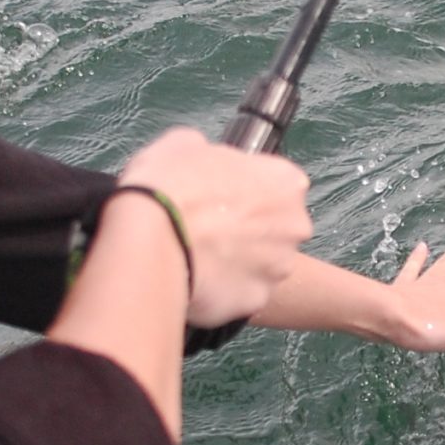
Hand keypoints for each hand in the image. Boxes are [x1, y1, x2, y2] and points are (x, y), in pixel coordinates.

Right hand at [116, 128, 312, 327]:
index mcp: (286, 182)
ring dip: (237, 262)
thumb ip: (208, 153)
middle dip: (248, 231)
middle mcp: (295, 225)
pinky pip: (241, 295)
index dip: (245, 192)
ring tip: (198, 257)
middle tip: (209, 229)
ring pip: (261, 265)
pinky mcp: (256, 300)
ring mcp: (279, 267)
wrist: (149, 239)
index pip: (276, 187)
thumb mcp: (184, 144)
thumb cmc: (168, 183)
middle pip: (275, 229)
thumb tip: (201, 158)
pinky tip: (196, 279)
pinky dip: (222, 290)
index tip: (221, 198)